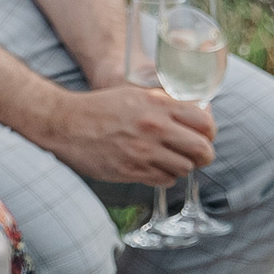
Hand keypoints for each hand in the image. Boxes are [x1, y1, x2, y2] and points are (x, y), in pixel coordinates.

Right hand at [37, 84, 213, 185]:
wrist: (64, 123)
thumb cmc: (99, 107)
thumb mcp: (136, 94)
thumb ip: (167, 102)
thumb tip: (199, 112)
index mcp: (158, 106)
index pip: (205, 123)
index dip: (210, 132)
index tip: (205, 135)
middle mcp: (154, 129)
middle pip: (202, 150)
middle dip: (204, 154)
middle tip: (198, 155)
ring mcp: (143, 152)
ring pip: (185, 168)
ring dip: (182, 166)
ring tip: (170, 160)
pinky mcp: (131, 171)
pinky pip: (165, 179)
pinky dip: (165, 176)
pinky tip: (155, 168)